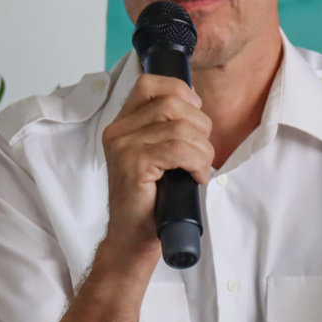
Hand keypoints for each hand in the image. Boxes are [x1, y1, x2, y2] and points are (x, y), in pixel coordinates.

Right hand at [101, 74, 213, 256]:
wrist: (133, 237)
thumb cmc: (151, 199)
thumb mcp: (159, 154)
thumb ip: (168, 126)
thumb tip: (195, 100)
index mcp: (123, 123)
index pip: (150, 83)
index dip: (180, 91)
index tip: (195, 116)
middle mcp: (118, 130)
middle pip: (173, 103)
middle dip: (200, 127)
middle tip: (201, 153)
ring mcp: (123, 147)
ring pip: (181, 128)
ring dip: (203, 151)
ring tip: (199, 169)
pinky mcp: (133, 164)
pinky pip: (179, 150)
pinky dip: (197, 163)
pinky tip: (196, 177)